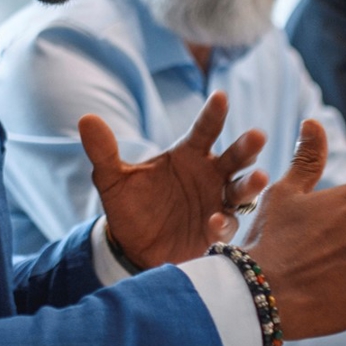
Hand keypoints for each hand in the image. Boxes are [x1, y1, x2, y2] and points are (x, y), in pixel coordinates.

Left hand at [84, 92, 267, 267]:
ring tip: (260, 178)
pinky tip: (213, 221)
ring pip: (242, 189)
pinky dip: (223, 222)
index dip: (214, 114)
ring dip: (251, 184)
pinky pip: (227, 224)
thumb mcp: (113, 180)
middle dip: (248, 147)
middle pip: (235, 157)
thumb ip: (104, 151)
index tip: (220, 96)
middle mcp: (210, 175)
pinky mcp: (216, 230)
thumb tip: (86, 119)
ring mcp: (217, 202)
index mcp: (189, 154)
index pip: (205, 129)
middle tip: (258, 136)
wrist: (131, 248)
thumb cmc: (130, 206)